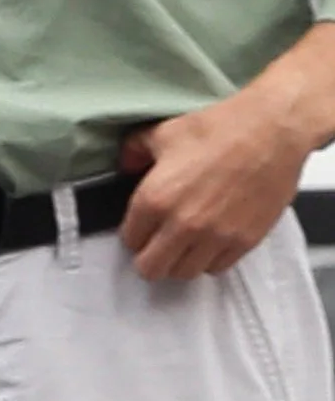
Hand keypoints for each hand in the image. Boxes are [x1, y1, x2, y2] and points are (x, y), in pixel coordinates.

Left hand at [115, 92, 310, 280]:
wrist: (274, 130)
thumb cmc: (224, 127)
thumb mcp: (164, 133)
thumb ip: (135, 152)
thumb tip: (126, 163)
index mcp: (155, 199)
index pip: (129, 239)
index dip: (134, 234)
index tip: (142, 228)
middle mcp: (182, 224)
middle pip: (151, 268)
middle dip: (150, 257)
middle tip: (157, 244)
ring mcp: (215, 236)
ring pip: (183, 273)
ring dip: (180, 261)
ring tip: (184, 244)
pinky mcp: (245, 240)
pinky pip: (218, 267)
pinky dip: (211, 259)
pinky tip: (211, 241)